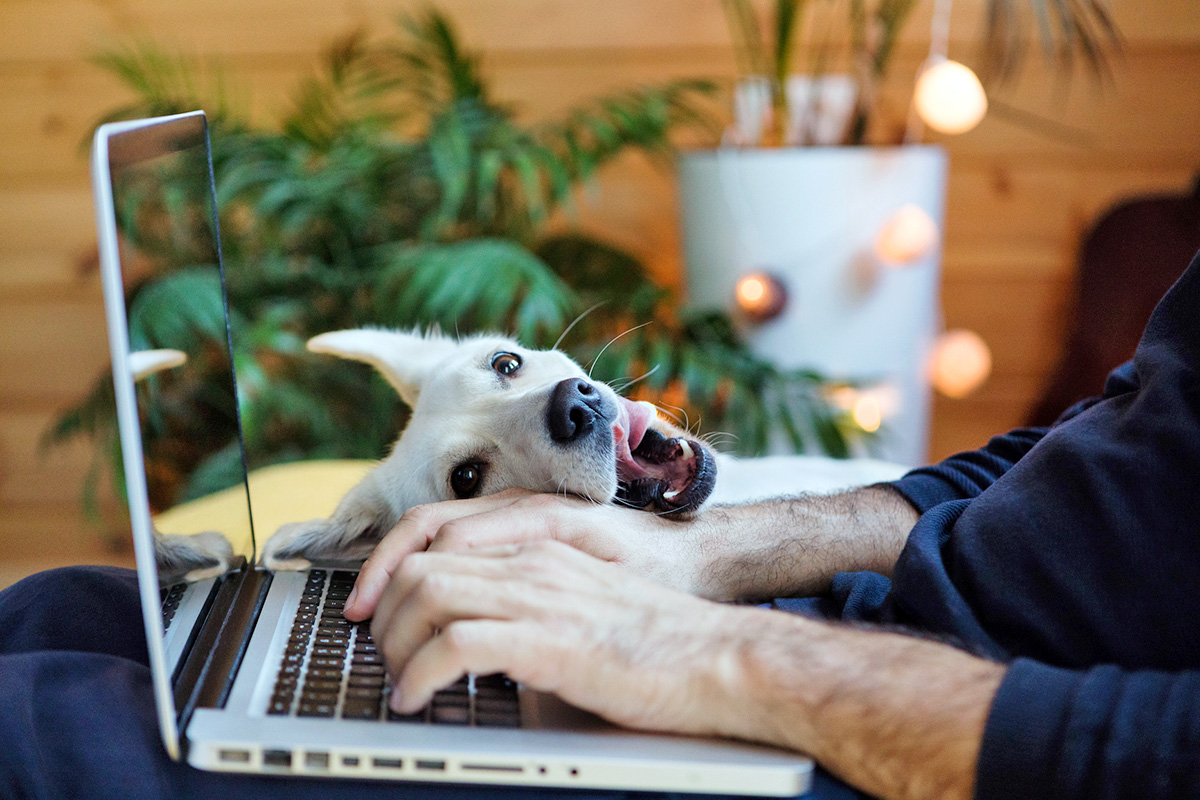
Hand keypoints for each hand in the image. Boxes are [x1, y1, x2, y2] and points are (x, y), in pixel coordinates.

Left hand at [368, 538, 758, 736]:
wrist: (717, 658)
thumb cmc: (656, 640)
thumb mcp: (583, 602)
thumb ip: (531, 601)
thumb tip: (475, 631)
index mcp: (541, 546)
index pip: (440, 530)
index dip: (388, 565)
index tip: (371, 606)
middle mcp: (535, 560)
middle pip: (422, 561)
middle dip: (382, 608)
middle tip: (377, 651)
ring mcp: (543, 595)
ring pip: (429, 592)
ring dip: (395, 641)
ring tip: (396, 679)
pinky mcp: (551, 639)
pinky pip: (457, 644)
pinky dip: (421, 673)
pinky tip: (418, 698)